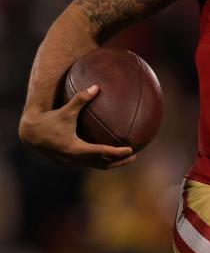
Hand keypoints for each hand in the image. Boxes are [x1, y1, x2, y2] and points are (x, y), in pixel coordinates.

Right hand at [19, 85, 135, 169]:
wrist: (31, 134)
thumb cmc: (49, 120)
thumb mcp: (66, 110)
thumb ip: (81, 99)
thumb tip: (96, 86)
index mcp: (75, 149)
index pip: (101, 153)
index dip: (117, 153)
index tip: (131, 150)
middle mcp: (74, 159)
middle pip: (102, 164)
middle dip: (119, 161)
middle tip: (134, 155)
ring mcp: (72, 162)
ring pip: (96, 165)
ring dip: (112, 163)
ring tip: (127, 157)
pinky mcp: (70, 162)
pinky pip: (90, 163)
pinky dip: (102, 161)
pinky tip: (111, 154)